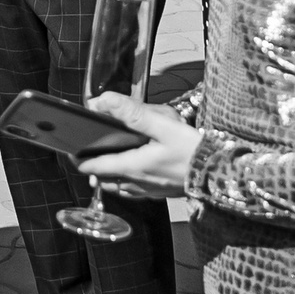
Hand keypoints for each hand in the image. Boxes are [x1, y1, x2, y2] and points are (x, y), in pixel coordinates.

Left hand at [77, 93, 200, 199]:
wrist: (224, 173)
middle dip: (93, 169)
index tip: (70, 153)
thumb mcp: (164, 126)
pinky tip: (133, 174)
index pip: (96, 167)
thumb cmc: (195, 151)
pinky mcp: (163, 192)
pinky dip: (126, 184)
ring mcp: (151, 190)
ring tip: (104, 166)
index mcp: (134, 166)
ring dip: (108, 178)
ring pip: (119, 188)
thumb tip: (103, 101)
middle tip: (86, 156)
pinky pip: (135, 191)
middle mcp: (138, 183)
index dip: (80, 160)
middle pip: (105, 180)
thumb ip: (133, 113)